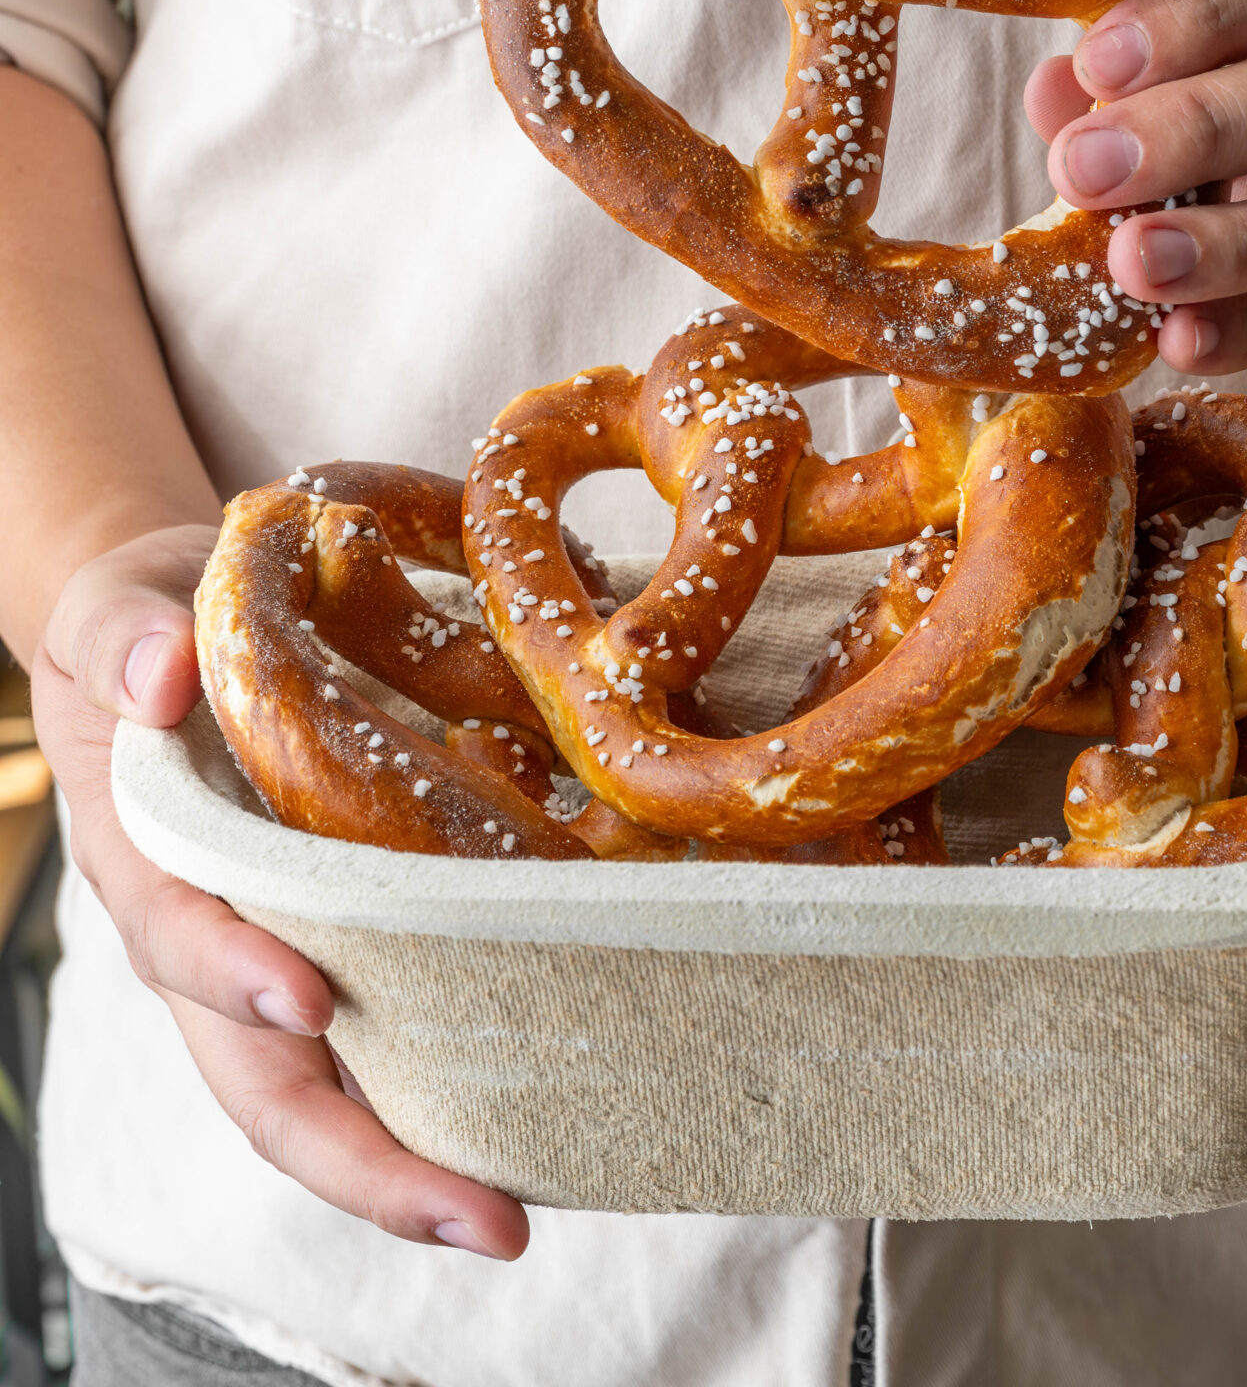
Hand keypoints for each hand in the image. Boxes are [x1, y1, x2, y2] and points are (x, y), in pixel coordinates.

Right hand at [33, 524, 528, 1258]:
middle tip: (482, 1216)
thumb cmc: (147, 624)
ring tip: (515, 1216)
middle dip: (364, 1162)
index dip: (235, 975)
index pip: (181, 940)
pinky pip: (392, 1031)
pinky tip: (546, 1112)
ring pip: (335, 1091)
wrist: (174, 627)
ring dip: (419, 1160)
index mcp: (148, 860)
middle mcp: (213, 939)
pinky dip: (454, 1084)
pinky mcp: (347, 943)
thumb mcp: (119, 611)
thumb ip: (128, 637)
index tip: (308, 997)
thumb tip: (162, 672)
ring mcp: (279, 957)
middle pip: (268, 1084)